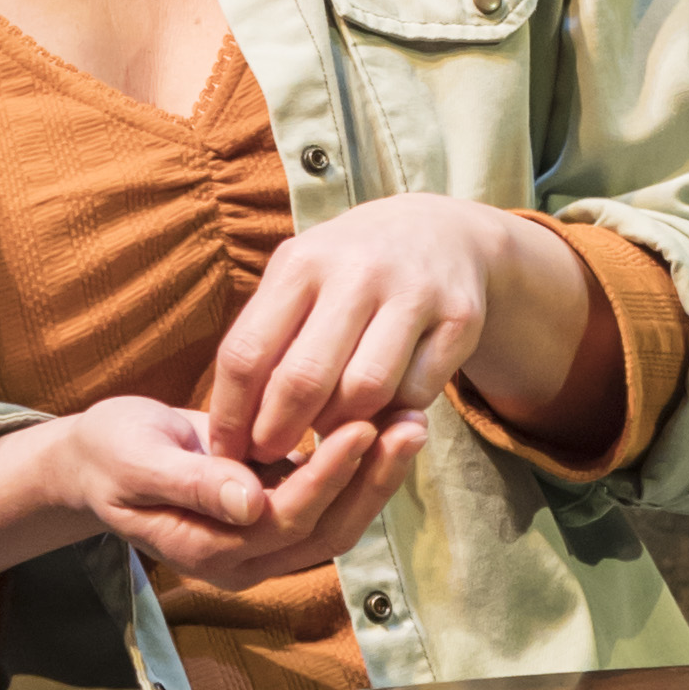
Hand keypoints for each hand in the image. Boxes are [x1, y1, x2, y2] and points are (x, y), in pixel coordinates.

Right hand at [0, 389, 429, 604]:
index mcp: (208, 551)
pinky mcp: (276, 519)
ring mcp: (263, 545)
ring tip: (413, 422)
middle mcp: (244, 561)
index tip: (362, 427)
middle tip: (410, 423)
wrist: (99, 461)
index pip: (285, 521)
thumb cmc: (111, 454)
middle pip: (325, 532)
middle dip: (371, 480)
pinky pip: (330, 504)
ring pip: (337, 523)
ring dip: (378, 478)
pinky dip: (363, 470)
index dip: (326, 478)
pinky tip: (388, 425)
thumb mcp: (138, 461)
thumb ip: (193, 484)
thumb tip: (249, 501)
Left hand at [201, 195, 594, 470]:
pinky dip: (392, 415)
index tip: (227, 450)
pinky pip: (416, 394)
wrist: (441, 232)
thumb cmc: (347, 271)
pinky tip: (379, 412)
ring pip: (364, 392)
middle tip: (271, 457)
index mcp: (303, 261)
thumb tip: (230, 426)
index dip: (231, 414)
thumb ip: (265, 337)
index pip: (248, 352)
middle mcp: (358, 271)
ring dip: (339, 428)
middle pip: (304, 379)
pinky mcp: (461, 319)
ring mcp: (414, 293)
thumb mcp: (299, 278)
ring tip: (327, 432)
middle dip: (278, 433)